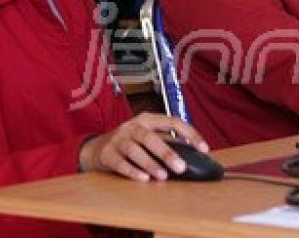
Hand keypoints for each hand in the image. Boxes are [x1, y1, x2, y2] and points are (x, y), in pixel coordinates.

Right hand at [78, 112, 208, 181]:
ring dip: (150, 163)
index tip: (204, 148)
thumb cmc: (128, 142)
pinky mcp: (107, 154)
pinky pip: (120, 163)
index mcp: (147, 119)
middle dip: (167, 152)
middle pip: (150, 137)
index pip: (172, 121)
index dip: (190, 134)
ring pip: (134, 149)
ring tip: (163, 176)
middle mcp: (132, 126)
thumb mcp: (146, 136)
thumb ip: (166, 141)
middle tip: (181, 167)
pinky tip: (143, 179)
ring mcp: (118, 139)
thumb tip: (192, 155)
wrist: (94, 149)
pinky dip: (132, 171)